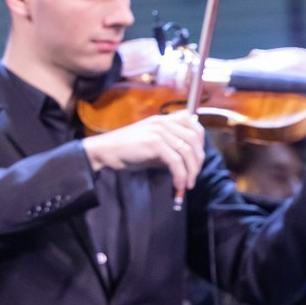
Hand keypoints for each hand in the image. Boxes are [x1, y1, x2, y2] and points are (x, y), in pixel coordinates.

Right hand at [83, 111, 201, 202]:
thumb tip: (186, 164)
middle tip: (194, 177)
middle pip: (194, 139)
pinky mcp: (154, 143)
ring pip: (187, 151)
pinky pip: (175, 161)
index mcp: (164, 120)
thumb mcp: (151, 146)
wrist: (105, 151)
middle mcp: (163, 122)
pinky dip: (180, 175)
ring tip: (187, 184)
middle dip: (198, 161)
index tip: (197, 160)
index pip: (193, 124)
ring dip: (191, 171)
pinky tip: (178, 185)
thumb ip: (169, 149)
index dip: (201, 142)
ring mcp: (159, 131)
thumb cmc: (126, 151)